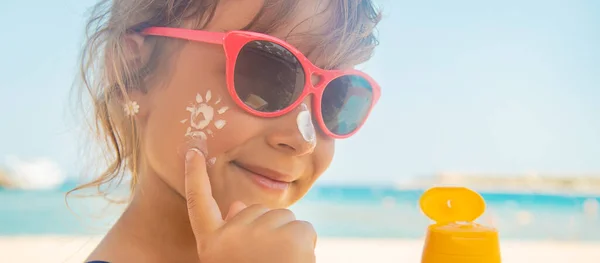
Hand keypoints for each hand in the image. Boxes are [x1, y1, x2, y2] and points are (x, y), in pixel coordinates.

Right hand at [184, 148, 316, 262]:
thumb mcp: (233, 259)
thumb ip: (232, 232)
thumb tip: (238, 202)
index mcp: (213, 245)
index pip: (198, 204)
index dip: (194, 176)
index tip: (192, 150)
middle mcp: (231, 235)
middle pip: (258, 211)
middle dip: (269, 231)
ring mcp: (260, 234)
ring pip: (285, 219)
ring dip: (289, 240)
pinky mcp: (290, 236)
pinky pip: (304, 229)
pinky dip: (306, 246)